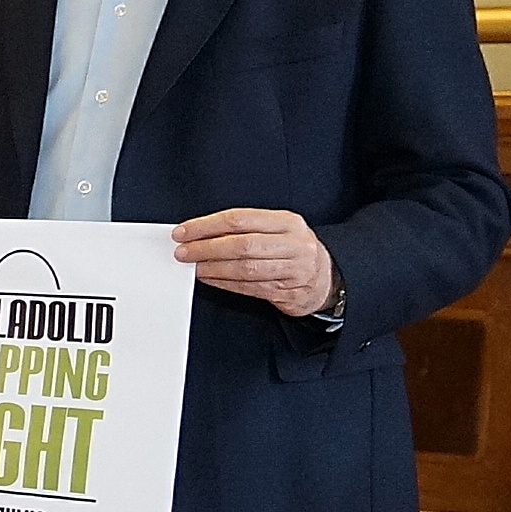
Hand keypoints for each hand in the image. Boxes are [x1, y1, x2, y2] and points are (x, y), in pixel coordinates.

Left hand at [174, 207, 336, 316]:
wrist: (326, 276)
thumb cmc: (292, 249)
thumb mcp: (277, 229)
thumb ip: (245, 228)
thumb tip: (201, 232)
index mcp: (287, 222)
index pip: (239, 219)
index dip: (206, 226)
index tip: (184, 232)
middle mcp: (293, 244)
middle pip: (241, 245)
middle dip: (206, 249)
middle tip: (184, 252)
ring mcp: (293, 269)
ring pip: (245, 268)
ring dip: (213, 268)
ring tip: (195, 266)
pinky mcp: (288, 291)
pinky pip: (249, 288)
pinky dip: (225, 283)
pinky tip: (211, 279)